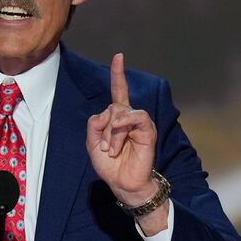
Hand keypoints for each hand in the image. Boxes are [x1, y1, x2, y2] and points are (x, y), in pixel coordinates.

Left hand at [86, 53, 158, 205]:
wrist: (122, 183)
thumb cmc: (109, 164)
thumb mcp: (92, 143)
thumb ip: (95, 124)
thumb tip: (108, 114)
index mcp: (116, 118)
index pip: (119, 91)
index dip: (118, 74)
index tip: (119, 57)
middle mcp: (129, 117)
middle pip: (111, 107)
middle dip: (103, 129)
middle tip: (105, 149)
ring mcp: (139, 123)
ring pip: (120, 112)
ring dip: (111, 133)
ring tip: (112, 150)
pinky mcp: (148, 131)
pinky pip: (136, 117)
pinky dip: (124, 124)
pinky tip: (119, 136)